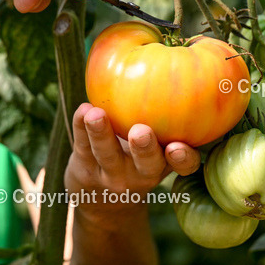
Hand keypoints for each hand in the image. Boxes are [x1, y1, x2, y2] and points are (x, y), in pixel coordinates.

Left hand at [65, 103, 199, 221]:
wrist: (101, 203)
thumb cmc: (137, 161)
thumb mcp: (156, 150)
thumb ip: (167, 119)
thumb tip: (175, 61)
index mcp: (164, 164)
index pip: (183, 165)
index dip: (183, 159)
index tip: (178, 147)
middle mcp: (140, 174)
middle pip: (145, 164)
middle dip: (144, 149)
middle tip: (140, 132)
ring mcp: (111, 174)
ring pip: (107, 154)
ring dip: (101, 134)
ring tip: (95, 114)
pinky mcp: (84, 168)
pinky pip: (82, 145)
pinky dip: (80, 126)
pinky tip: (83, 110)